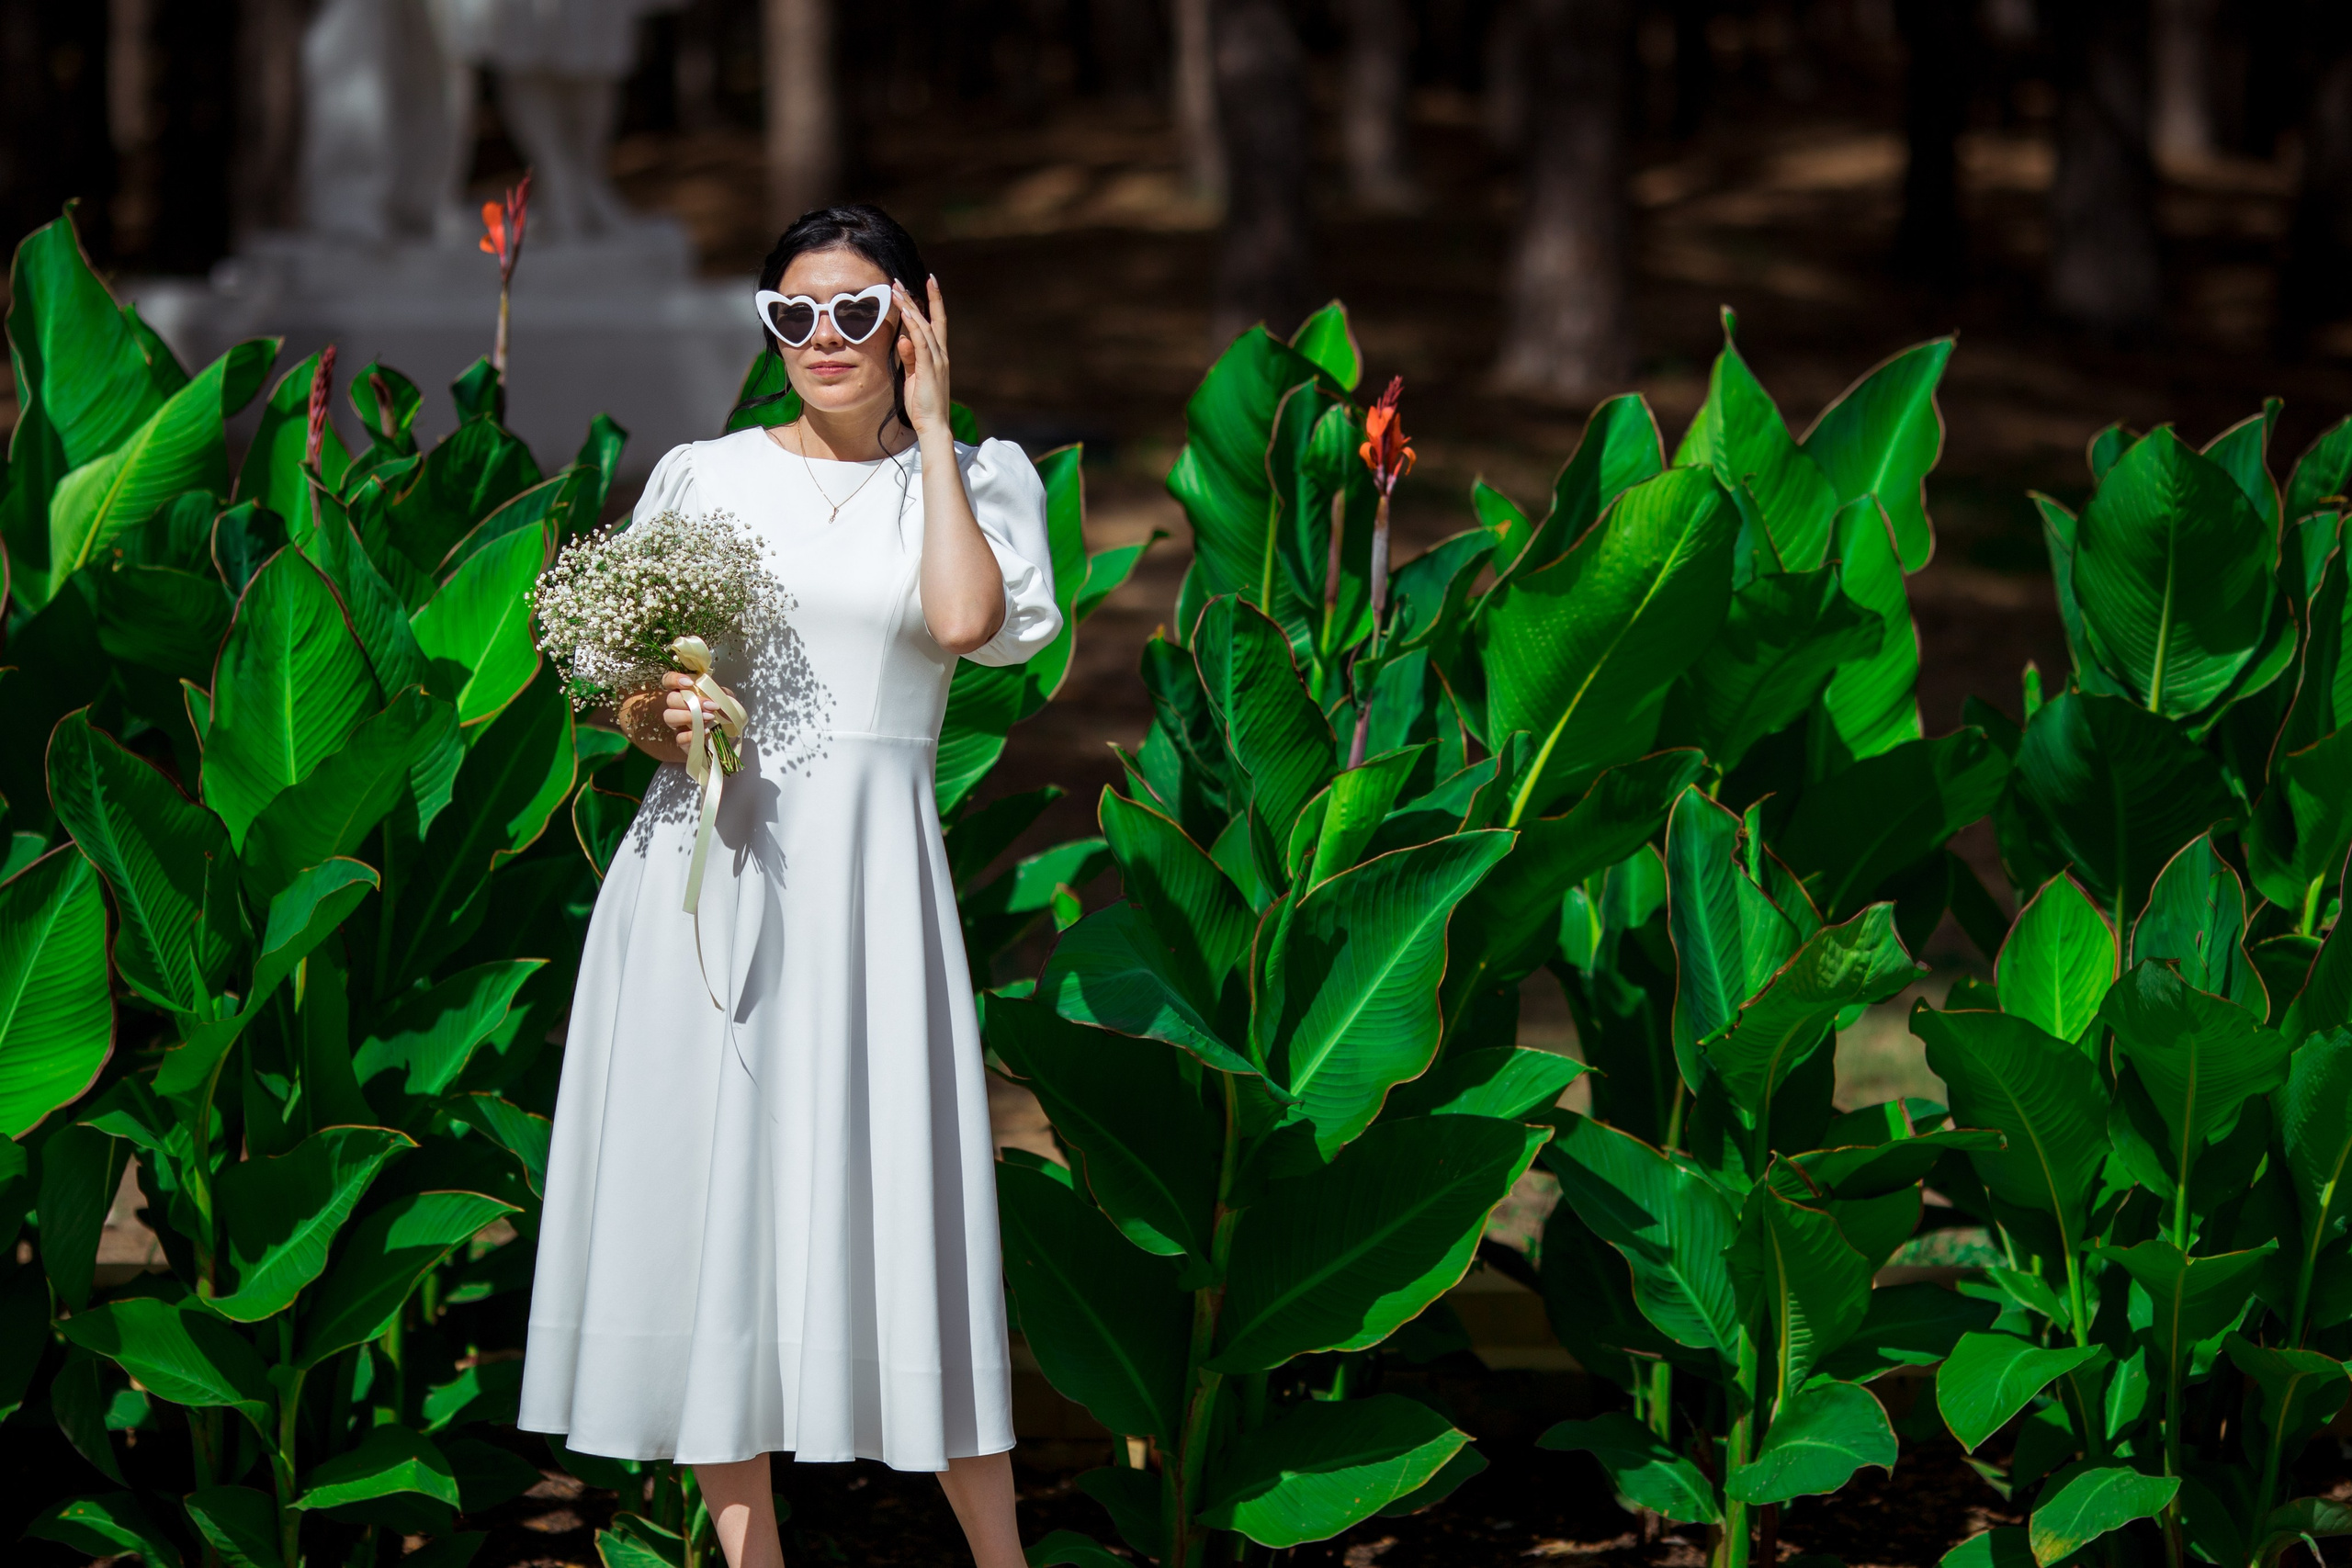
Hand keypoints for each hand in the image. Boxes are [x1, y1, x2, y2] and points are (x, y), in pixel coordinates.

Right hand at [615, 673, 736, 761]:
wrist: (730, 738)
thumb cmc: (724, 715)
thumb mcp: (726, 700)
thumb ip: (720, 693)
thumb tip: (717, 693)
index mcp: (685, 693)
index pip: (668, 681)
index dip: (674, 679)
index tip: (689, 683)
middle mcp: (677, 707)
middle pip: (670, 699)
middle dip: (690, 701)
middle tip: (710, 706)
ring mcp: (678, 725)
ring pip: (669, 717)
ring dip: (689, 716)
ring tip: (709, 717)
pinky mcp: (682, 741)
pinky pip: (679, 737)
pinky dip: (691, 734)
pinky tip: (706, 732)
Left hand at [892, 276, 951, 444]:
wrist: (933, 424)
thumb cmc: (923, 403)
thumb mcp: (914, 376)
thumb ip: (909, 357)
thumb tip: (902, 339)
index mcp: (938, 355)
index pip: (937, 323)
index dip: (934, 302)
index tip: (927, 283)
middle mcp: (940, 354)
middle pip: (930, 319)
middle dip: (917, 298)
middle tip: (900, 282)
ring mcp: (937, 360)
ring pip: (924, 327)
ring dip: (910, 308)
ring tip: (897, 291)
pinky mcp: (929, 368)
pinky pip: (921, 343)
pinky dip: (914, 327)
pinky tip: (907, 314)